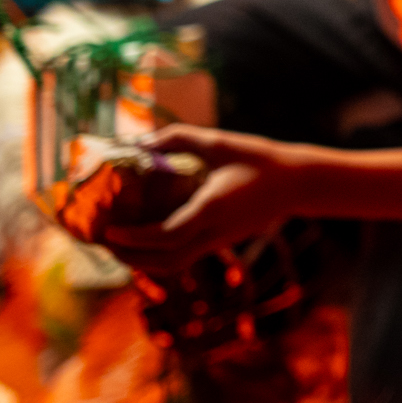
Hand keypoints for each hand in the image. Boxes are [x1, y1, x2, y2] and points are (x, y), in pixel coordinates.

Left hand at [100, 125, 308, 273]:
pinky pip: (184, 257)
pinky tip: (144, 240)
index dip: (135, 237)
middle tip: (104, 241)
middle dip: (131, 257)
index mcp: (214, 208)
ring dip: (143, 262)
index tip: (110, 229)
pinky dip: (158, 256)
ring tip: (118, 246)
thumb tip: (140, 142)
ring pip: (175, 265)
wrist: (296, 183)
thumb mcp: (219, 141)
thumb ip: (178, 138)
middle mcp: (215, 232)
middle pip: (167, 261)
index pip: (169, 235)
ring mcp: (219, 240)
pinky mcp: (221, 241)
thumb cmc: (258, 159)